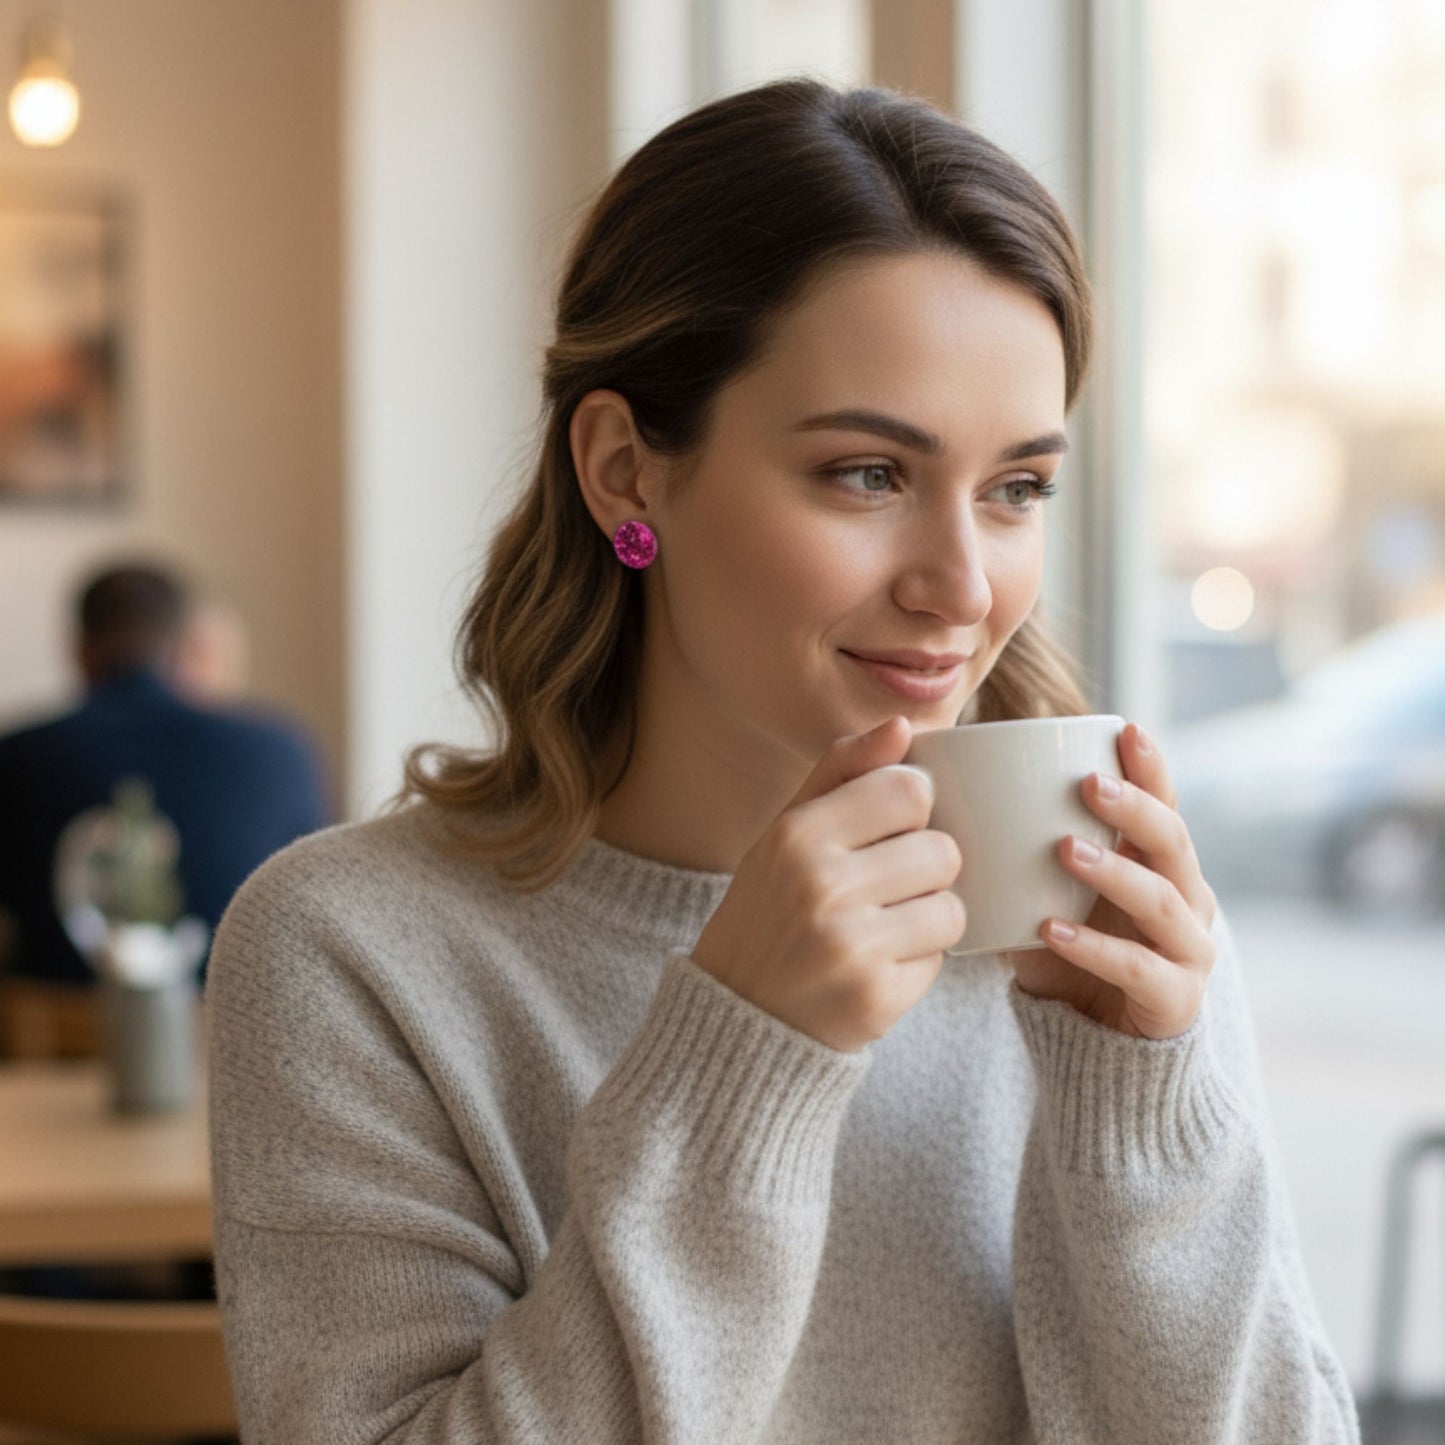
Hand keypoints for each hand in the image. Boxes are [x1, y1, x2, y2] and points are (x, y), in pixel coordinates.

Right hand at [690, 715, 964, 1052]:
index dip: (912, 811)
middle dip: (925, 870)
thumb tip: (905, 726)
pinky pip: (939, 961)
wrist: (737, 1018)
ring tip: (883, 929)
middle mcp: (822, 886)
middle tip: (884, 890)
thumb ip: (842, 771)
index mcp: (798, 835)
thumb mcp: (785, 832)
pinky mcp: (876, 999)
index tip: (888, 833)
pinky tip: (875, 967)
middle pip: (942, 851)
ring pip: (952, 909)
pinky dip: (916, 964)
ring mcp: (851, 947)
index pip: (910, 790)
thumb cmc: (769, 911)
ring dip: (929, 919)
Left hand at [1011, 722, 1217, 1038]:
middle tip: (1089, 784)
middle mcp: (1187, 900)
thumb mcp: (1046, 896)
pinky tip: (1050, 929)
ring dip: (1113, 871)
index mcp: (1160, 867)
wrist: (1103, 1049)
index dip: (1150, 769)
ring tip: (1064, 850)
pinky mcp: (1175, 1000)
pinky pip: (1137, 968)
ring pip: (1161, 901)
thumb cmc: (1070, 957)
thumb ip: (1020, 853)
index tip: (1125, 730)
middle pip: (1173, 843)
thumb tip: (950, 796)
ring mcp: (1187, 951)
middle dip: (1136, 808)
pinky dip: (1092, 948)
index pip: (1164, 805)